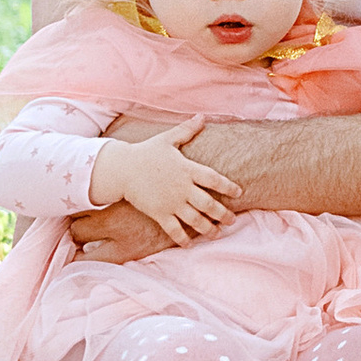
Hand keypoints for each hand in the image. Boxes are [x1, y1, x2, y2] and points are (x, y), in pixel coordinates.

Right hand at [91, 128, 239, 247]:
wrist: (122, 168)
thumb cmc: (146, 152)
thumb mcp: (167, 139)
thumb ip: (187, 130)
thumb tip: (202, 117)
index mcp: (187, 169)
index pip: (213, 179)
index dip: (228, 186)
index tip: (239, 193)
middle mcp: (182, 187)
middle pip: (208, 204)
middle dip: (223, 214)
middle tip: (232, 220)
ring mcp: (171, 202)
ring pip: (195, 220)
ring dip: (208, 229)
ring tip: (217, 234)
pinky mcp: (159, 213)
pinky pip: (174, 229)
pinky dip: (183, 238)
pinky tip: (190, 244)